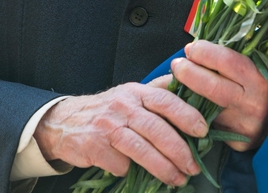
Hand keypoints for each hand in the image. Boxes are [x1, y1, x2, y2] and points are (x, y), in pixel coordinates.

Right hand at [33, 83, 208, 186]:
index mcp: (136, 91)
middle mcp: (122, 106)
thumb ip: (159, 92)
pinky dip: (130, 171)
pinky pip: (119, 163)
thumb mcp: (132, 93)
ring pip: (140, 149)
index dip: (186, 115)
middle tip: (193, 166)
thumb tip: (194, 88)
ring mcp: (107, 126)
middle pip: (156, 128)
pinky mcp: (93, 146)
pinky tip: (135, 173)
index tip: (203, 130)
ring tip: (178, 179)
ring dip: (163, 167)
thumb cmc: (109, 109)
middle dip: (179, 150)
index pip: (165, 100)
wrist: (64, 122)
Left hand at [170, 40, 267, 150]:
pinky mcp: (238, 142)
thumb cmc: (257, 87)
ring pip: (206, 108)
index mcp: (260, 79)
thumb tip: (192, 49)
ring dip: (186, 92)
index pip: (226, 60)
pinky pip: (209, 124)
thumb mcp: (253, 69)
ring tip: (177, 80)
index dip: (203, 51)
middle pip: (211, 86)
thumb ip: (227, 58)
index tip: (191, 48)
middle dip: (188, 71)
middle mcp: (254, 103)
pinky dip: (194, 112)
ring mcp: (245, 125)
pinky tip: (187, 103)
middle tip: (177, 64)